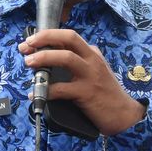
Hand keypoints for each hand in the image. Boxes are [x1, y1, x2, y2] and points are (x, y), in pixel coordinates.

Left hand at [19, 29, 144, 135]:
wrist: (124, 114)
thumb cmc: (107, 95)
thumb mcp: (97, 72)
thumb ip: (81, 62)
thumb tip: (52, 59)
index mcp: (92, 54)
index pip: (69, 36)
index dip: (47, 35)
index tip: (30, 41)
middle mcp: (92, 61)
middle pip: (69, 38)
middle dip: (45, 38)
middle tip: (27, 45)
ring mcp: (91, 76)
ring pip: (66, 57)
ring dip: (44, 58)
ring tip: (29, 63)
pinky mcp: (87, 93)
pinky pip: (62, 89)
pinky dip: (45, 91)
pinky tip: (35, 95)